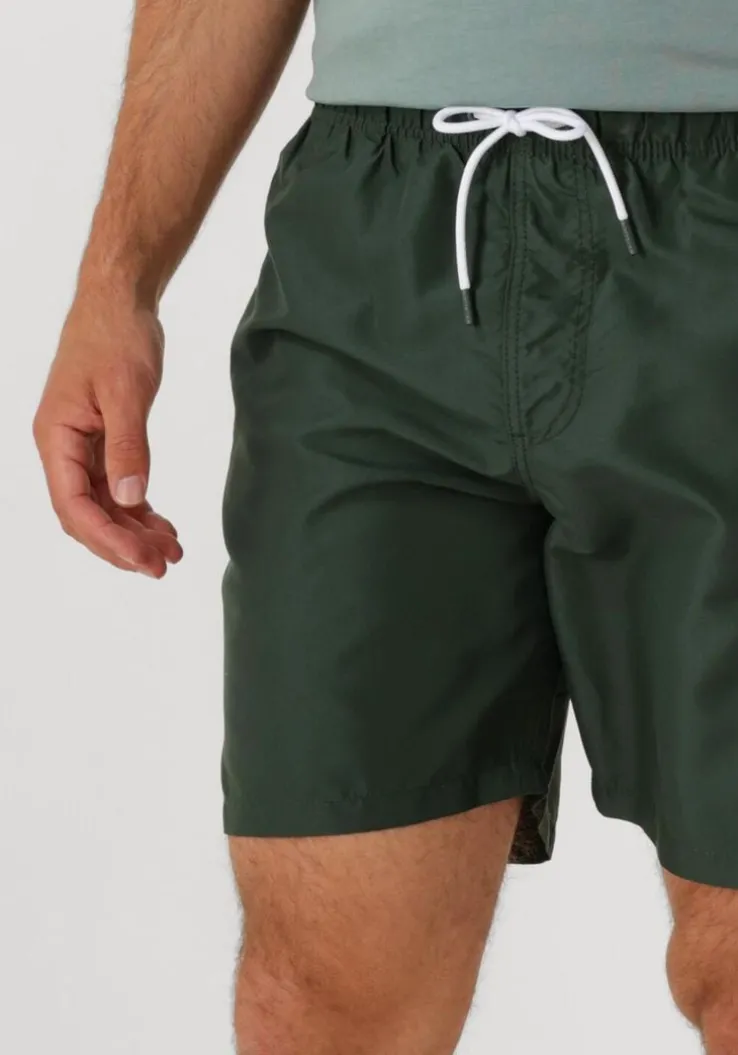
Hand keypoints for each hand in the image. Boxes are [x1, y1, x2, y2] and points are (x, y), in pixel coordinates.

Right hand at [34, 288, 182, 577]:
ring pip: (104, 505)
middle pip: (86, 514)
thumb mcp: (126, 391)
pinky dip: (138, 509)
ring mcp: (81, 447)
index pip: (74, 505)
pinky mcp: (102, 441)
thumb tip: (130, 500)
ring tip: (172, 552)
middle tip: (164, 565)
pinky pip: (116, 488)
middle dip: (122, 544)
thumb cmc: (116, 336)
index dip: (108, 538)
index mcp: (56, 438)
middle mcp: (63, 448)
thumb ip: (127, 447)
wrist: (119, 302)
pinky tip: (163, 525)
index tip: (144, 559)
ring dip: (134, 532)